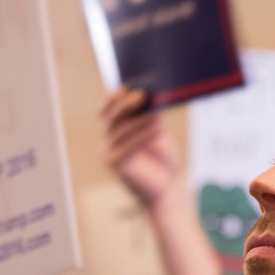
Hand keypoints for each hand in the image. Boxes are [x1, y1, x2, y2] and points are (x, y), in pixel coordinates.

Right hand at [101, 87, 181, 209]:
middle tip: (142, 95)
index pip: (106, 111)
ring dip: (140, 120)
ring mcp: (109, 154)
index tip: (128, 86)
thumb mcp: (156, 131)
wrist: (168, 188)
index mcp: (114, 132)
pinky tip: (159, 129)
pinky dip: (143, 136)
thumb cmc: (163, 160)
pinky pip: (128, 146)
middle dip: (125, 104)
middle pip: (111, 118)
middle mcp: (107, 142)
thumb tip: (149, 95)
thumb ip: (149, 116)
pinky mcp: (117, 165)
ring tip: (157, 113)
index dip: (114, 98)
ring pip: (121, 131)